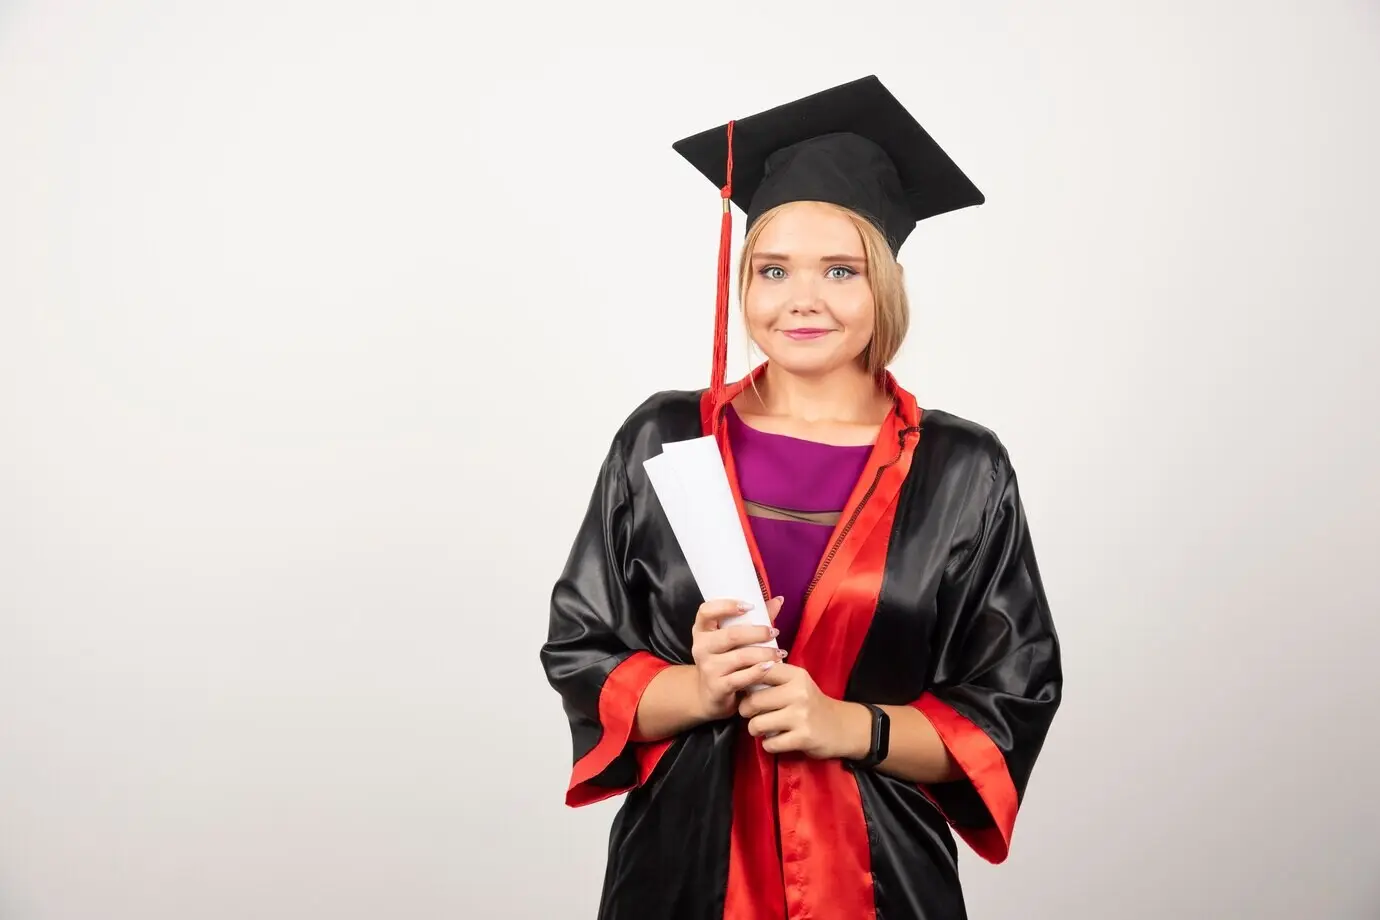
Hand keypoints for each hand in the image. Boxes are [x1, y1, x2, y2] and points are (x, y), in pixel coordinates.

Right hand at [690, 597, 785, 721]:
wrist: (710, 695)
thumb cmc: (725, 660)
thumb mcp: (731, 640)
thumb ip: (754, 620)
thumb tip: (779, 600)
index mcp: (702, 630)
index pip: (706, 611)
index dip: (727, 606)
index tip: (750, 606)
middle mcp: (701, 647)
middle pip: (731, 635)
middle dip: (757, 633)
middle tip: (774, 632)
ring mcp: (708, 668)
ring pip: (740, 657)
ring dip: (764, 653)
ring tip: (780, 653)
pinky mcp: (717, 687)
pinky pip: (741, 678)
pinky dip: (758, 671)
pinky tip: (771, 666)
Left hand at [737, 664, 868, 759]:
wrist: (842, 727)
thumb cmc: (811, 704)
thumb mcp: (797, 684)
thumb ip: (773, 678)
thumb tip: (739, 678)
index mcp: (796, 675)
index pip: (760, 671)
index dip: (745, 681)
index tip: (743, 690)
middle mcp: (799, 693)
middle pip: (753, 701)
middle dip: (746, 710)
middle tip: (751, 714)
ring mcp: (801, 716)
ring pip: (757, 724)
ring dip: (754, 729)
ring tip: (762, 728)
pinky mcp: (803, 738)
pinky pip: (769, 744)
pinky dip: (768, 744)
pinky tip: (776, 740)